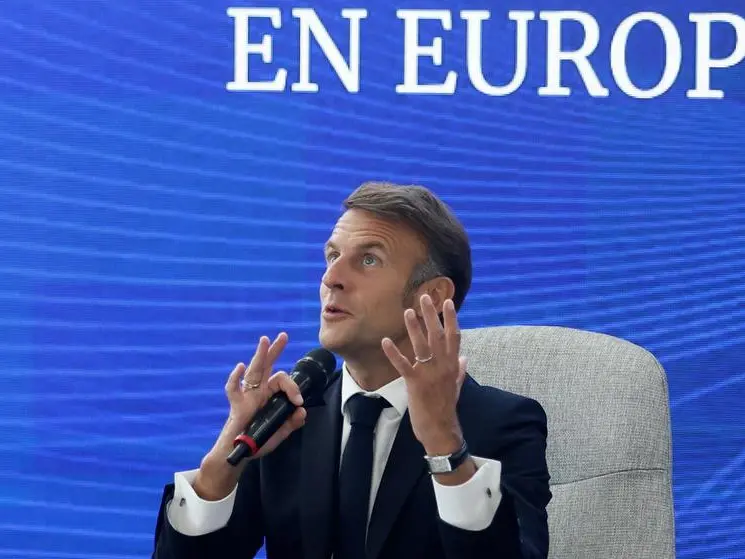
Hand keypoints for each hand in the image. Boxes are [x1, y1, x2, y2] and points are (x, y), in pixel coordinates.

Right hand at [195, 333, 307, 499]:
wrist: (240, 454)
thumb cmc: (258, 441)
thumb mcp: (280, 433)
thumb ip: (292, 423)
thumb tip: (302, 412)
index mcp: (270, 395)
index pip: (283, 381)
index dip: (292, 388)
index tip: (298, 402)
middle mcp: (259, 392)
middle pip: (267, 366)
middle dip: (275, 350)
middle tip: (283, 335)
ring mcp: (247, 397)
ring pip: (253, 372)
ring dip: (259, 356)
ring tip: (264, 340)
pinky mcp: (237, 406)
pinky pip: (234, 390)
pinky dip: (235, 378)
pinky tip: (239, 367)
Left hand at [381, 295, 466, 453]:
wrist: (441, 429)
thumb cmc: (447, 408)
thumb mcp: (456, 386)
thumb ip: (459, 370)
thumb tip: (464, 357)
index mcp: (452, 365)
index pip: (453, 336)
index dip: (451, 318)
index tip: (448, 302)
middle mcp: (443, 365)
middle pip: (437, 335)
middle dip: (431, 315)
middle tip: (424, 297)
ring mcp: (429, 374)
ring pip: (422, 346)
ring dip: (414, 328)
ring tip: (407, 312)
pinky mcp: (415, 383)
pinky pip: (403, 365)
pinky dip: (394, 353)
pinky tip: (385, 341)